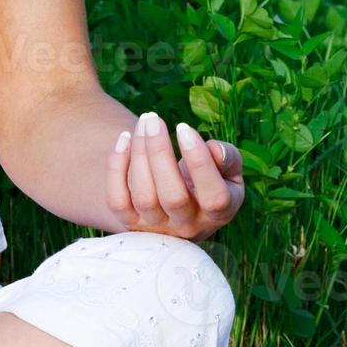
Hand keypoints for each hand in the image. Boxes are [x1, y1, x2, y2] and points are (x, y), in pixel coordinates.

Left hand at [106, 112, 244, 240]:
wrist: (184, 206)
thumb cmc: (211, 180)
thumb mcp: (229, 171)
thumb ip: (228, 158)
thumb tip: (215, 149)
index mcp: (219, 214)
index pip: (213, 197)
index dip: (199, 162)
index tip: (184, 128)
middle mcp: (188, 226)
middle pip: (172, 196)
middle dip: (160, 152)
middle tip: (154, 118)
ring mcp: (157, 227)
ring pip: (144, 197)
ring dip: (139, 154)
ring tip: (143, 123)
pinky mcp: (131, 223)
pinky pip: (117, 200)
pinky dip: (116, 168)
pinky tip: (124, 139)